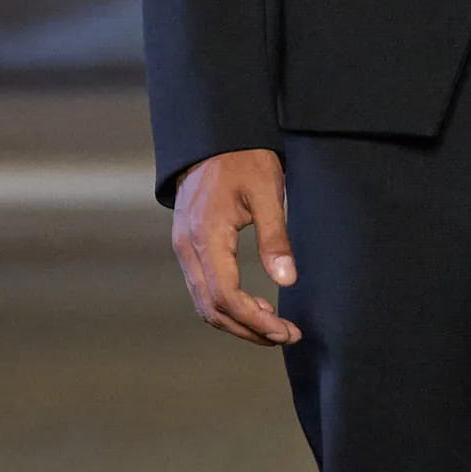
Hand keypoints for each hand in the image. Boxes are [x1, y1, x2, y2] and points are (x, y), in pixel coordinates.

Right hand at [171, 148, 300, 344]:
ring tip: (274, 327)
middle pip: (212, 309)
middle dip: (249, 330)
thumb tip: (286, 280)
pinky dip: (227, 306)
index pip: (226, 296)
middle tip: (287, 336)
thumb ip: (275, 238)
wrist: (213, 136)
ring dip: (238, 322)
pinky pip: (202, 288)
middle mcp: (187, 248)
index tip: (286, 331)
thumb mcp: (267, 192)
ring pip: (204, 303)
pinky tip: (256, 306)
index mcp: (206, 237)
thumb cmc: (243, 159)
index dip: (256, 322)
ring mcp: (183, 248)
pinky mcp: (188, 246)